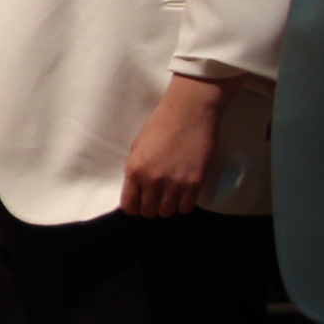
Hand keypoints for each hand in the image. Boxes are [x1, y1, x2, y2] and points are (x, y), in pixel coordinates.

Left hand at [120, 73, 234, 217]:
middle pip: (148, 212)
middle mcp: (152, 181)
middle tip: (157, 197)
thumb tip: (136, 189)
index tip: (140, 202)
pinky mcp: (195, 183)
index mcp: (135, 170)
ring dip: (168, 206)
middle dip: (151, 207)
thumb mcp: (137, 146)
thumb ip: (136, 170)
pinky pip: (186, 208)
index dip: (134, 207)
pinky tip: (184, 194)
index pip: (129, 206)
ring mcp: (174, 184)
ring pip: (167, 212)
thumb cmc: (160, 124)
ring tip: (171, 194)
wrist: (189, 112)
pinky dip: (184, 204)